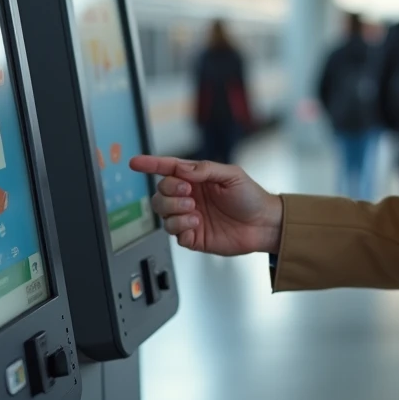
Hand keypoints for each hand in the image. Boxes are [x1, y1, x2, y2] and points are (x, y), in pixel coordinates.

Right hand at [129, 156, 282, 255]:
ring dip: (174, 210)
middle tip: (187, 193)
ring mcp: (189, 216)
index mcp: (197, 178)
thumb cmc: (251, 197)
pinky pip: (173, 232)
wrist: (263, 225)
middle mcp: (190, 197)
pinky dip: (180, 226)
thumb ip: (205, 170)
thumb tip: (181, 168)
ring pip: (162, 213)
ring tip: (194, 210)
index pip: (168, 169)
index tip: (135, 163)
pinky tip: (196, 223)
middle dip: (169, 192)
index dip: (150, 165)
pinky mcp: (192, 236)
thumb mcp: (232, 175)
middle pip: (160, 192)